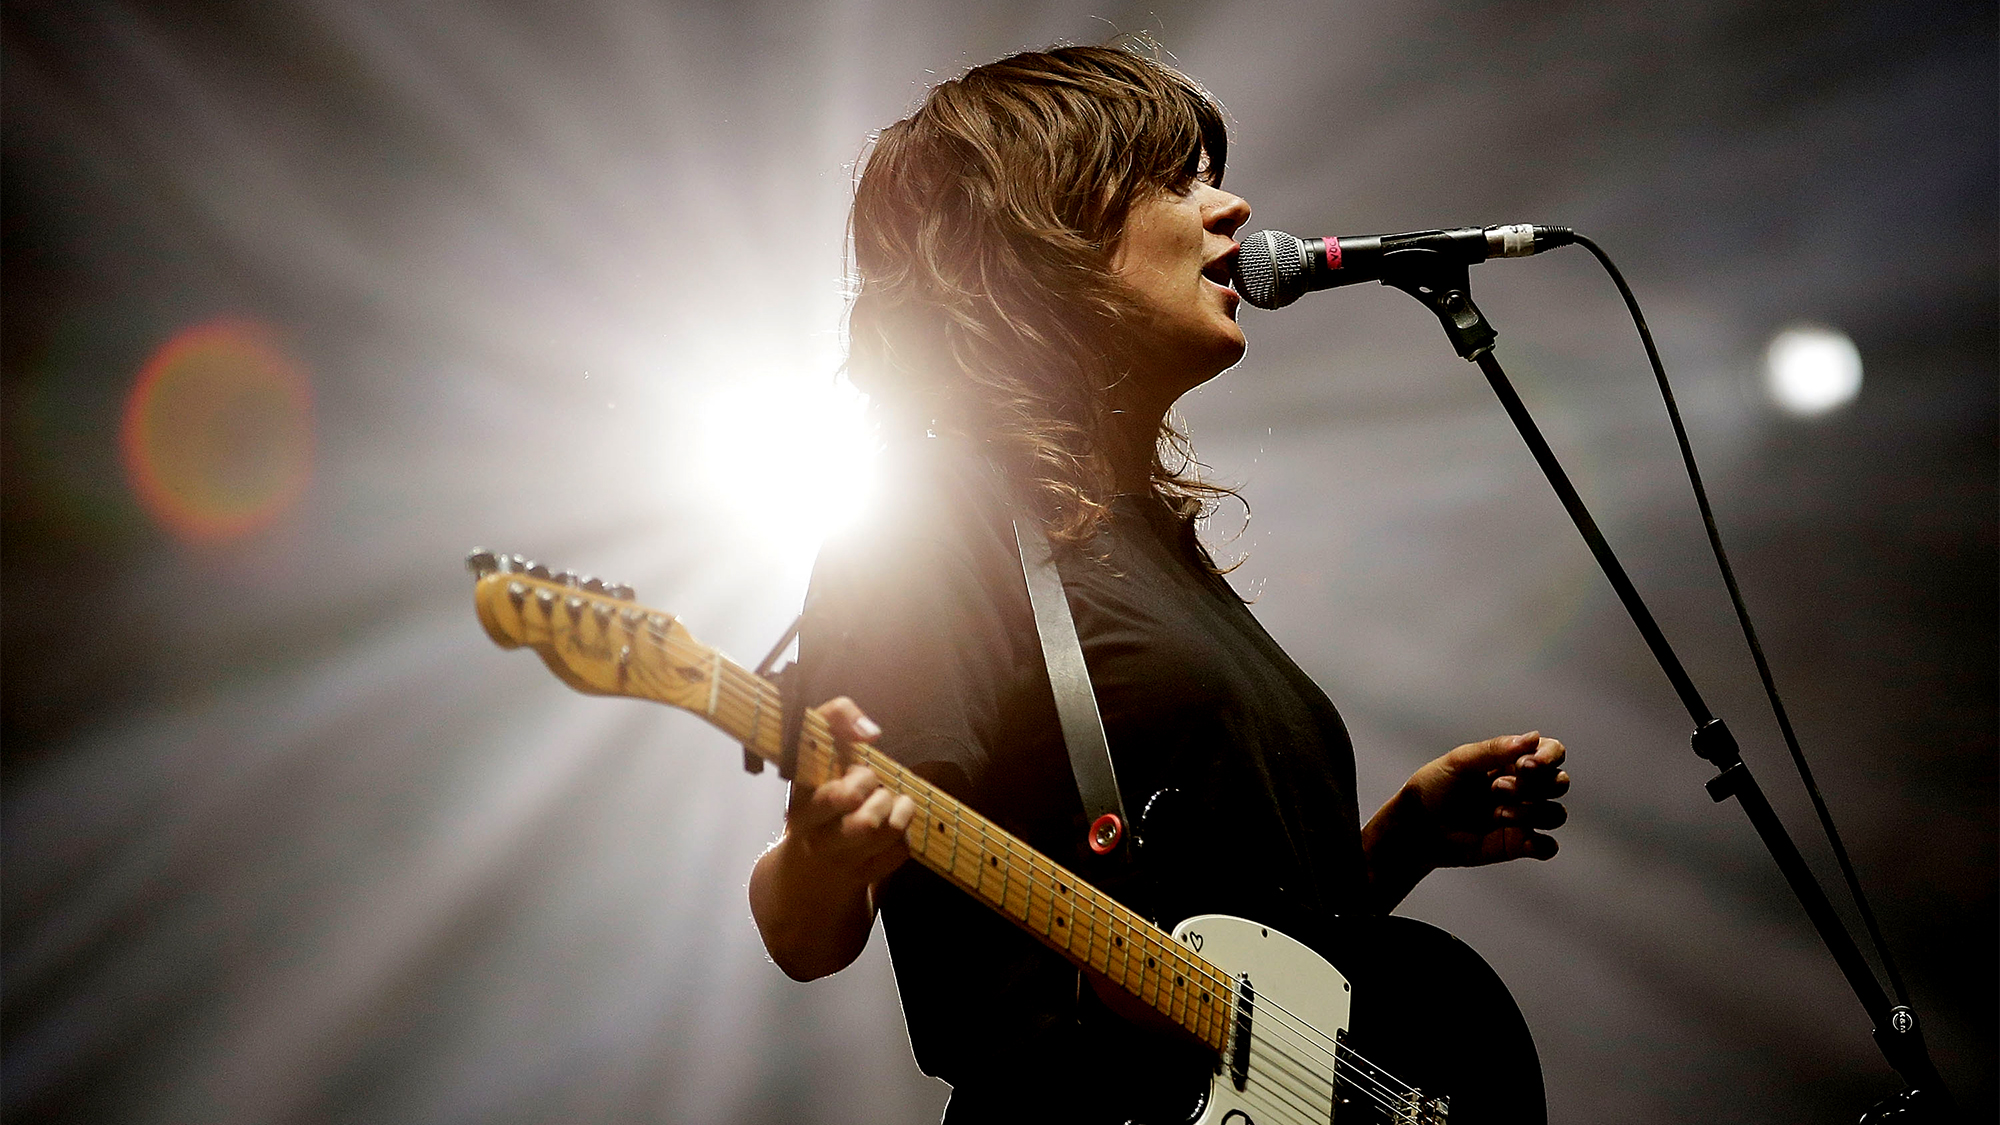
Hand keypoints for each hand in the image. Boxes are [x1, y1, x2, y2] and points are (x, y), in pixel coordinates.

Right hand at [783, 698, 918, 891]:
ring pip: (885, 832)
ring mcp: (837, 860)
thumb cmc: (818, 796)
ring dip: (899, 812)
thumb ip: (835, 720)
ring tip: (892, 803)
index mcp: (800, 801)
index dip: (861, 778)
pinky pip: (898, 851)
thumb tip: (870, 732)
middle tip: (876, 788)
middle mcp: (814, 834)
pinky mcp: (860, 877)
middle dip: (880, 794)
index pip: (838, 794)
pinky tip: (892, 829)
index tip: (863, 767)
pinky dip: (903, 836)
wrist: (807, 869)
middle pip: (865, 816)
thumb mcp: (815, 756)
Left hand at [1362, 731, 1569, 911]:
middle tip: (1497, 788)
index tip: (1527, 765)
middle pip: (1559, 782)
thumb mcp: (1459, 762)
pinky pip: (1548, 846)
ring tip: (1498, 814)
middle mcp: (1523, 788)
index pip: (1551, 752)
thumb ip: (1495, 749)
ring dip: (1532, 813)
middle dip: (1535, 785)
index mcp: (1512, 761)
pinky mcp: (1517, 844)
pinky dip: (1542, 844)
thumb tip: (1533, 737)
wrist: (1416, 826)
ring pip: (1555, 814)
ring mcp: (1523, 816)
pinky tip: (1522, 841)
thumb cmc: (1434, 788)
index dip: (1548, 757)